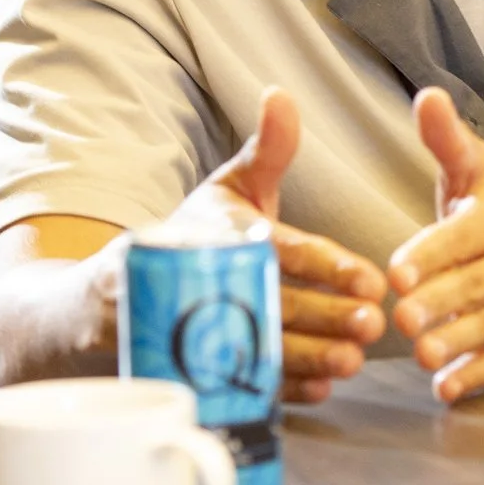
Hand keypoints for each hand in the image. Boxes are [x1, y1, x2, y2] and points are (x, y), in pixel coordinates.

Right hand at [153, 88, 387, 404]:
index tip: (372, 280)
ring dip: (306, 358)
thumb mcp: (229, 186)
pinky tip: (319, 389)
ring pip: (256, 348)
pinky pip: (233, 382)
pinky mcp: (185, 365)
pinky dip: (276, 390)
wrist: (110, 293)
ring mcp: (190, 327)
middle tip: (372, 325)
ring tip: (352, 361)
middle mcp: (204, 279)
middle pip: (272, 304)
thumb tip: (282, 94)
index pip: (282, 250)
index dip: (327, 266)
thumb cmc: (192, 231)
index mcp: (219, 232)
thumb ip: (267, 150)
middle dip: (324, 317)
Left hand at [387, 88, 483, 402]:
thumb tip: (426, 96)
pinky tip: (448, 388)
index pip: (466, 234)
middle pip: (478, 284)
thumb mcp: (480, 173)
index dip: (432, 253)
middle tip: (400, 317)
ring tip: (422, 355)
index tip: (397, 272)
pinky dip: (479, 377)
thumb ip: (448, 141)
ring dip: (458, 343)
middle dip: (440, 302)